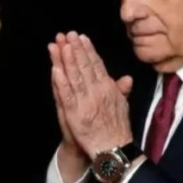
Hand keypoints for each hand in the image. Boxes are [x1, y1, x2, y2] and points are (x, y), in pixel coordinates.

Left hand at [51, 31, 133, 158]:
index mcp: (108, 88)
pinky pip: (66, 95)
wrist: (112, 148)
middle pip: (84, 66)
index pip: (97, 65)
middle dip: (75, 49)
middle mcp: (97, 91)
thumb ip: (122, 90)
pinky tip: (55, 69)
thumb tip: (127, 78)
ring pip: (74, 76)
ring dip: (65, 60)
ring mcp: (85, 102)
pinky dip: (60, 82)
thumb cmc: (117, 128)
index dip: (88, 50)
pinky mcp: (74, 113)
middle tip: (67, 34)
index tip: (81, 37)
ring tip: (59, 44)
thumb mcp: (123, 106)